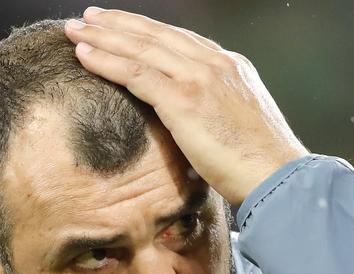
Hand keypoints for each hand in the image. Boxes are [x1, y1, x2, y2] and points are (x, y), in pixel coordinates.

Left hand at [65, 8, 308, 204]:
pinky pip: (136, 74)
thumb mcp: (237, 122)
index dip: (144, 30)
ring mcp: (199, 78)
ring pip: (141, 48)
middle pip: (155, 35)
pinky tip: (83, 55)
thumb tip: (192, 118)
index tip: (120, 25)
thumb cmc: (259, 161)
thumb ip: (213, 108)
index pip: (178, 40)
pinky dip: (106, 62)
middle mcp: (214, 63)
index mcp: (229, 65)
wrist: (279, 176)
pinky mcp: (184, 100)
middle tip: (88, 16)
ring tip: (75, 30)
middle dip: (117, 24)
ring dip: (103, 37)